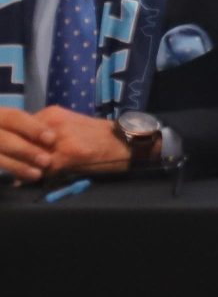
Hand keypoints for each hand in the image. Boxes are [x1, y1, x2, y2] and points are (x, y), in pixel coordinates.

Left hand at [0, 107, 127, 182]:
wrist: (127, 141)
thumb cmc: (99, 136)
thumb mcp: (68, 126)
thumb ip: (45, 132)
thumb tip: (20, 147)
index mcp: (51, 114)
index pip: (16, 128)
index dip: (10, 142)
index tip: (5, 152)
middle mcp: (53, 123)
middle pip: (18, 141)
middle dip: (11, 156)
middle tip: (6, 165)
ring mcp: (60, 138)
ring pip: (28, 155)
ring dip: (19, 167)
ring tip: (15, 175)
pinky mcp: (68, 155)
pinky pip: (41, 169)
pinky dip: (31, 177)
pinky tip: (25, 182)